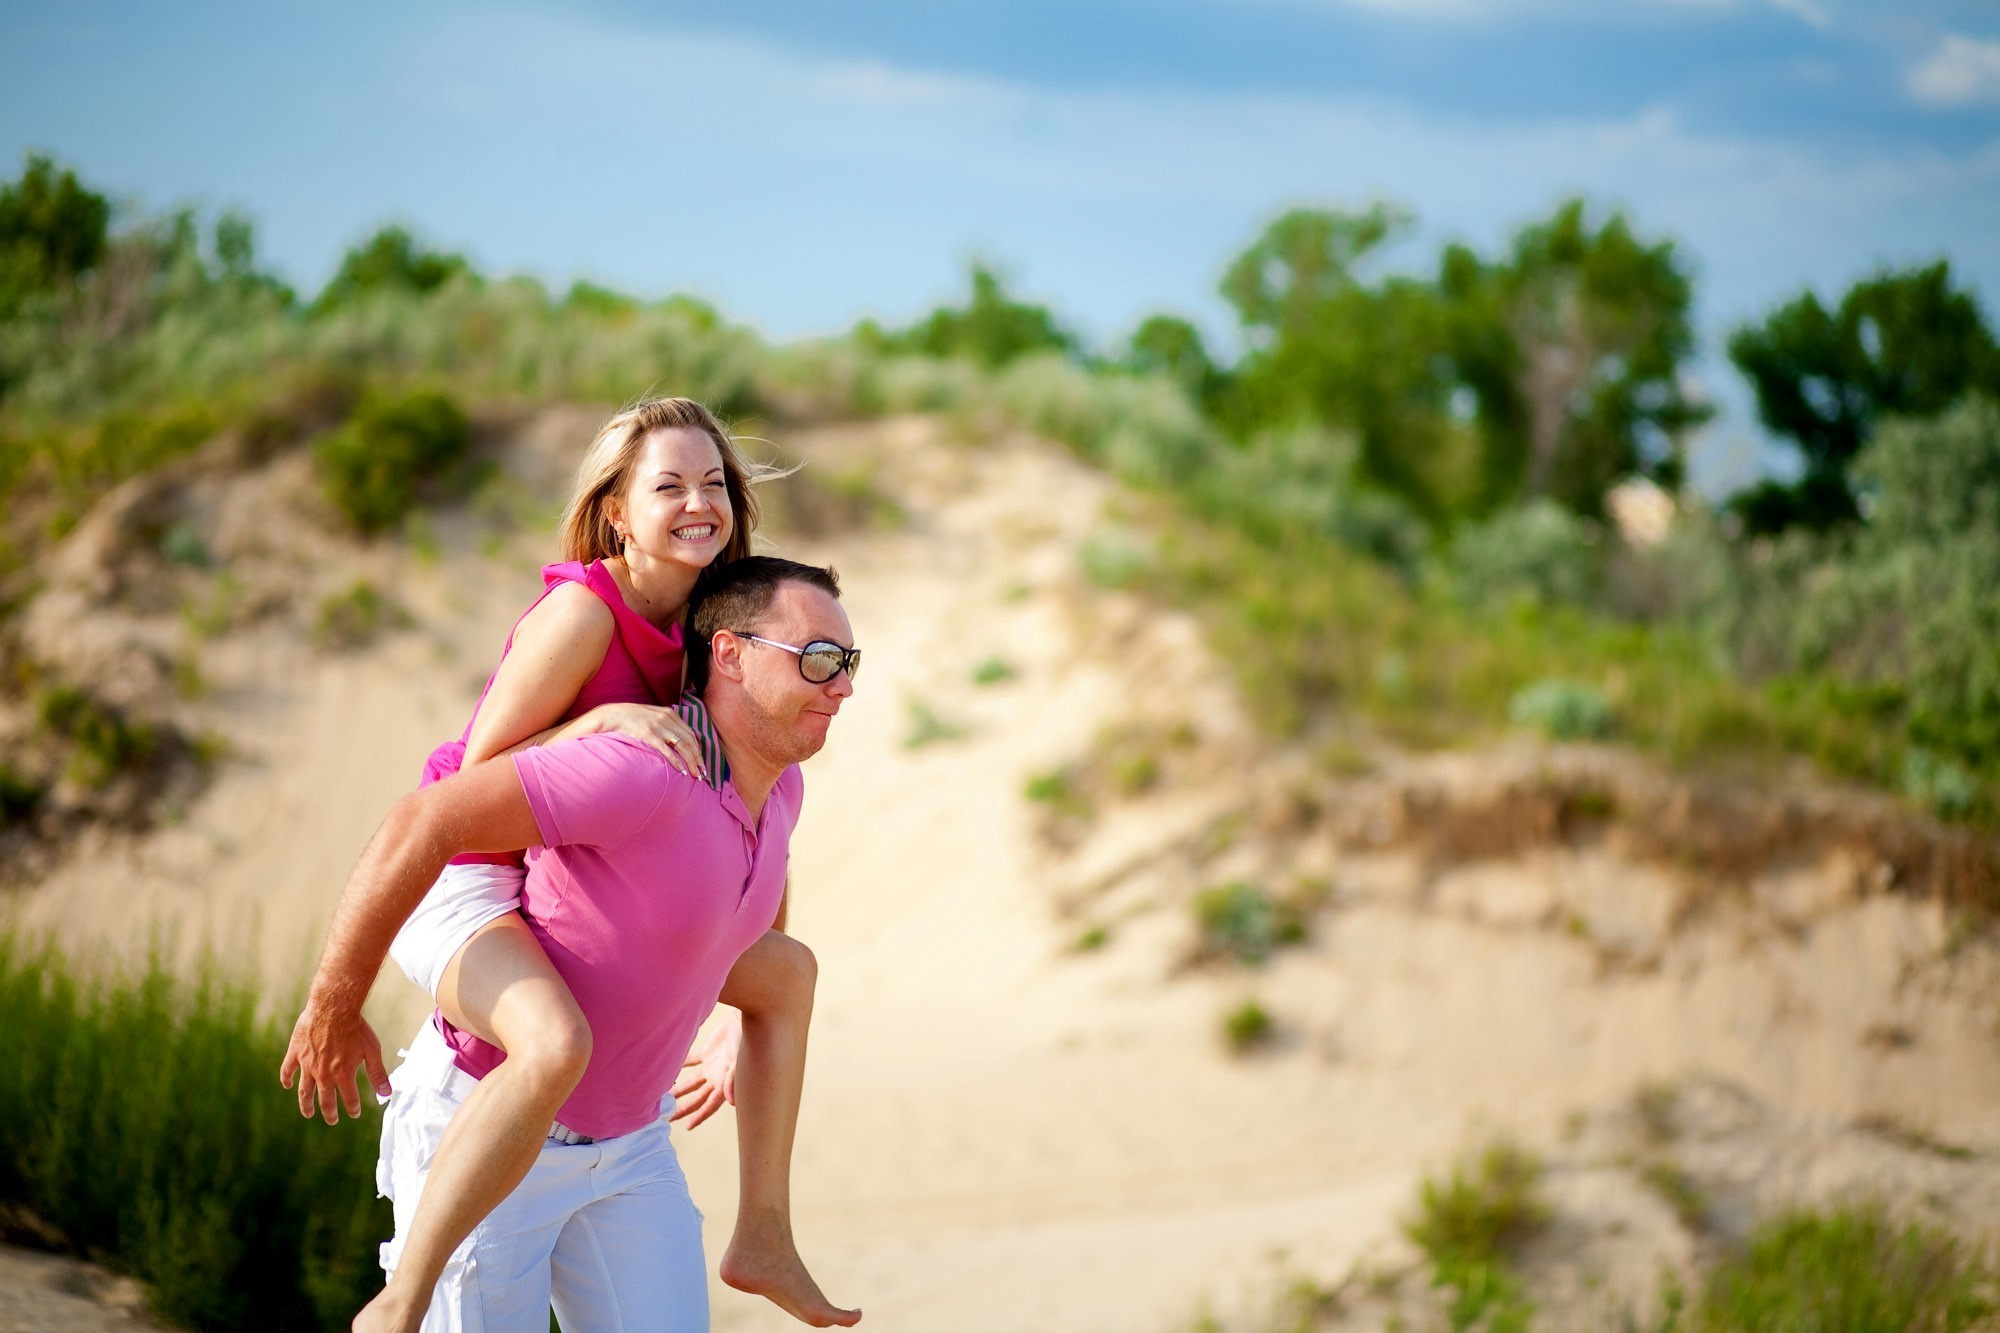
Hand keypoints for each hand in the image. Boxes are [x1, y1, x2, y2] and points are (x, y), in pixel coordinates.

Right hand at [279, 997, 390, 1124]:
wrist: (334, 1008)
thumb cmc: (356, 1027)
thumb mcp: (372, 1050)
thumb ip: (378, 1074)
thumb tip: (387, 1093)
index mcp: (343, 1075)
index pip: (349, 1099)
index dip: (352, 1108)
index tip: (354, 1114)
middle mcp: (323, 1074)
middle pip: (325, 1100)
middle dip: (329, 1113)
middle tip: (332, 1121)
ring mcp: (307, 1065)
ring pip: (304, 1091)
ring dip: (306, 1104)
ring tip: (307, 1113)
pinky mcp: (296, 1053)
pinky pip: (287, 1070)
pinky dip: (286, 1079)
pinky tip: (287, 1085)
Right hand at [582, 703, 706, 779]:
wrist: (612, 715)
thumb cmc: (631, 717)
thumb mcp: (652, 715)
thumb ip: (665, 722)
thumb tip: (675, 737)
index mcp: (670, 714)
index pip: (690, 733)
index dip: (698, 749)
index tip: (701, 762)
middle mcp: (667, 719)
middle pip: (690, 740)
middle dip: (698, 758)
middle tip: (703, 772)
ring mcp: (658, 727)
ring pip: (682, 746)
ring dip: (691, 761)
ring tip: (695, 774)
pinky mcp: (649, 735)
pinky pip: (667, 750)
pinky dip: (676, 761)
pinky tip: (682, 770)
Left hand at [670, 1010, 741, 1129]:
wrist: (744, 1019)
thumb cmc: (744, 1041)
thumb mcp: (739, 1061)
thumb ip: (733, 1080)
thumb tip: (731, 1103)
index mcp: (725, 1083)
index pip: (711, 1105)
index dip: (700, 1116)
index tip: (687, 1127)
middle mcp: (718, 1077)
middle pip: (697, 1097)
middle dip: (683, 1108)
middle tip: (666, 1117)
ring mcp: (713, 1066)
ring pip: (692, 1083)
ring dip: (679, 1090)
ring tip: (665, 1098)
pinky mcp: (709, 1053)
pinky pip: (692, 1061)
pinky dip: (682, 1065)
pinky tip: (671, 1070)